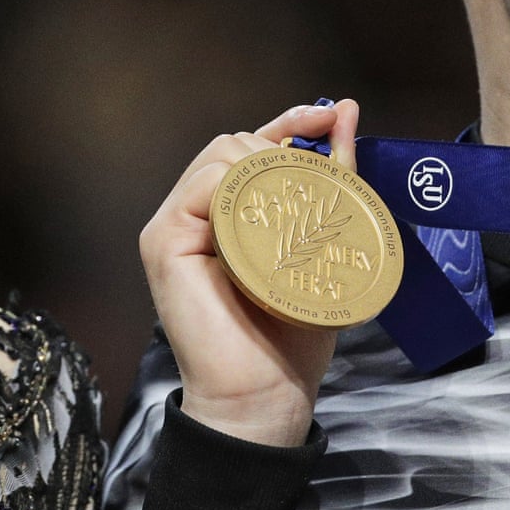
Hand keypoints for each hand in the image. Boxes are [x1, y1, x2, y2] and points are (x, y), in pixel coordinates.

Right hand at [139, 99, 359, 446]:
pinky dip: (235, 188)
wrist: (264, 397)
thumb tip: (346, 113)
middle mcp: (192, 210)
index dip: (289, 122)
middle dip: (279, 146)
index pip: (250, 146)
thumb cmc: (292, 332)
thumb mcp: (323, 245)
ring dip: (261, 165)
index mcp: (226, 212)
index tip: (332, 115)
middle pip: (232, 143)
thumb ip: (334, 182)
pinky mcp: (162, 241)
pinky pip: (200, 188)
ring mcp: (172, 223)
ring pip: (217, 157)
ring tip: (296, 199)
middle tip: (320, 177)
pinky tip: (266, 212)